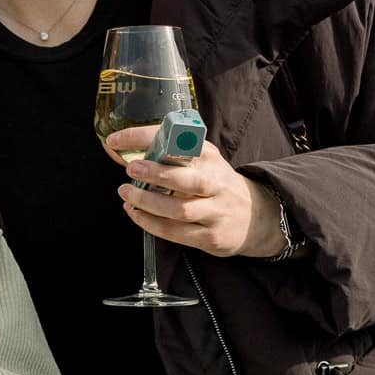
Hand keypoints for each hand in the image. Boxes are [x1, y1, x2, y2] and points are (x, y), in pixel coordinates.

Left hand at [106, 126, 285, 258]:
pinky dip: (151, 224)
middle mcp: (215, 183)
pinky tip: (135, 213)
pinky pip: (176, 232)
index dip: (144, 139)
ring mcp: (214, 211)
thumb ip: (175, 155)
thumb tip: (129, 151)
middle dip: (156, 174)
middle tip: (130, 168)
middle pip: (186, 179)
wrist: (259, 216)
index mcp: (209, 157)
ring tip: (126, 193)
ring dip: (148, 202)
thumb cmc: (218, 184)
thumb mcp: (205, 161)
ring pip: (179, 210)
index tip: (116, 140)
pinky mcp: (210, 236)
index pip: (177, 142)